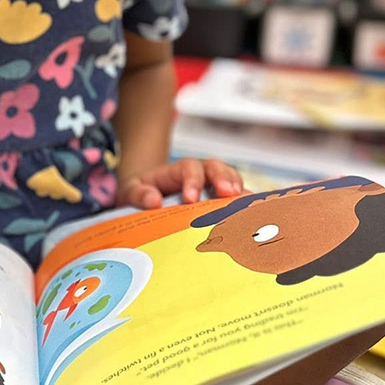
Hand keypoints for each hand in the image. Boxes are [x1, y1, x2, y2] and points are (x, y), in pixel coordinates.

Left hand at [119, 157, 243, 208]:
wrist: (147, 196)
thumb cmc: (141, 193)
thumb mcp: (131, 191)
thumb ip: (138, 193)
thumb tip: (153, 201)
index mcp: (177, 170)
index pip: (189, 168)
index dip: (192, 181)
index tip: (190, 199)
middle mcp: (199, 174)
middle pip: (216, 168)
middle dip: (224, 179)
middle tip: (228, 194)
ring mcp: (212, 186)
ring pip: (231, 180)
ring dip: (240, 191)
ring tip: (246, 204)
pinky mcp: (220, 200)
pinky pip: (236, 198)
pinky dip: (246, 205)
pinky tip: (254, 216)